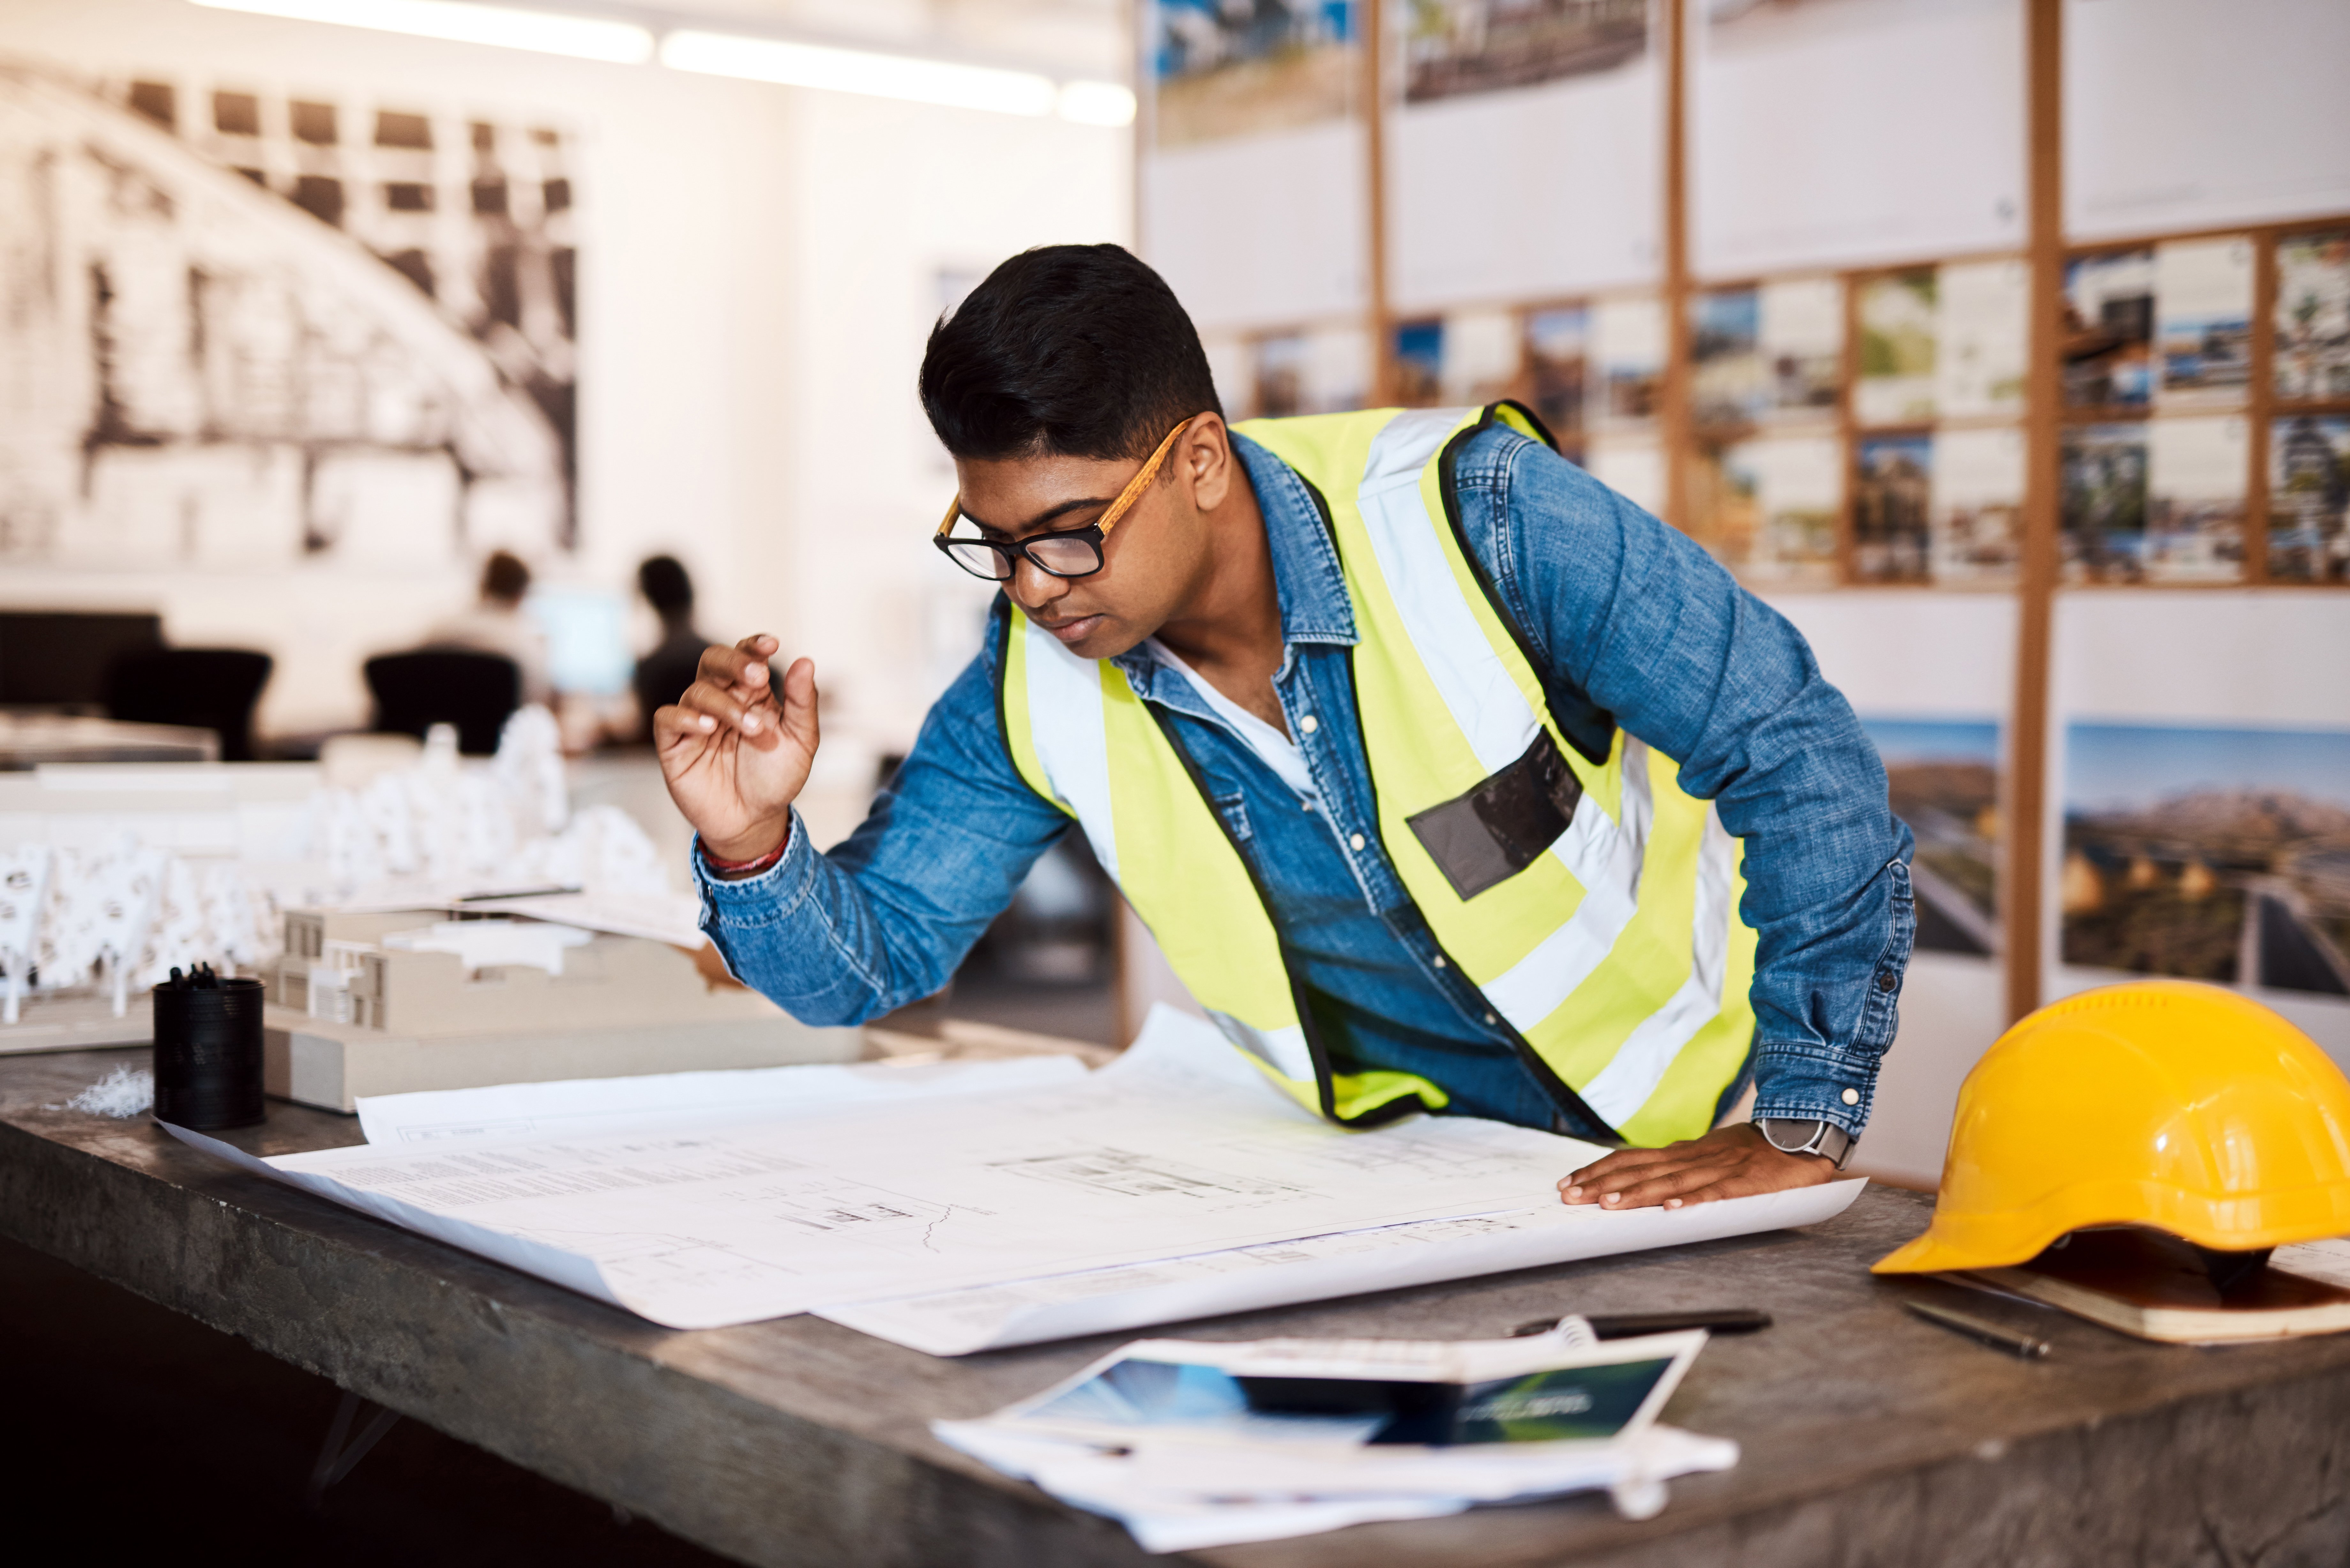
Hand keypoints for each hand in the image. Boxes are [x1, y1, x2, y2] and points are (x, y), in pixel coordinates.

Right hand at [653, 635, 816, 861]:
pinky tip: (708, 728)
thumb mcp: (800, 741)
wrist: (755, 821)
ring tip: (749, 728)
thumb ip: (802, 703)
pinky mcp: (673, 744)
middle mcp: (720, 700)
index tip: (772, 645)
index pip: (745, 656)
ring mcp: (694, 720)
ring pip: (697, 691)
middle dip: (734, 663)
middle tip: (758, 677)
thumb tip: (806, 662)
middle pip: (713, 660)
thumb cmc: (776, 778)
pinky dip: (686, 717)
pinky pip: (667, 718)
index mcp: (750, 693)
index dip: (753, 646)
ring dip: (725, 704)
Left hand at [1557, 1123, 1837, 1211]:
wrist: (1798, 1135)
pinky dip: (1692, 1200)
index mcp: (1681, 1152)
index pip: (1630, 1159)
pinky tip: (1672, 1209)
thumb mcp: (1707, 1153)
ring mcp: (1716, 1168)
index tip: (1569, 1183)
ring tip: (1608, 1204)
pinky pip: (1715, 1192)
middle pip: (1640, 1170)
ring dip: (1637, 1193)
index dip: (1598, 1171)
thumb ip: (1677, 1165)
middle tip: (1570, 1196)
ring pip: (1669, 1182)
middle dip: (1602, 1184)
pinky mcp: (1744, 1182)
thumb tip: (1644, 1177)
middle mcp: (1692, 1157)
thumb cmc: (1750, 1150)